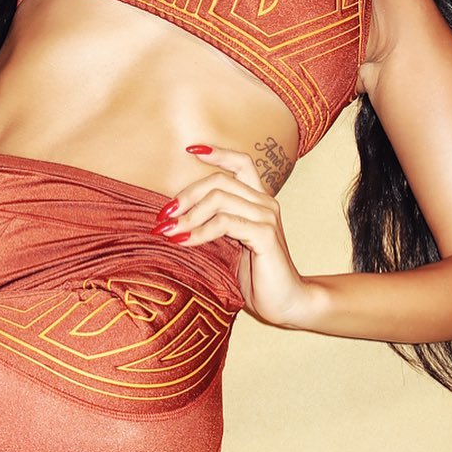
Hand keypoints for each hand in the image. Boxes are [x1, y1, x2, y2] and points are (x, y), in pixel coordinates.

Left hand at [152, 144, 314, 326]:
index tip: (190, 150)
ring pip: (220, 198)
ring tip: (169, 231)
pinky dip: (200, 230)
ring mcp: (267, 217)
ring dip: (189, 214)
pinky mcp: (266, 235)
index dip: (217, 152)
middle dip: (187, 195)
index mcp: (258, 200)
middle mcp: (265, 202)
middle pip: (220, 180)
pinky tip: (185, 241)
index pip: (241, 162)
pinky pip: (226, 223)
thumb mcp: (230, 245)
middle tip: (164, 215)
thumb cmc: (256, 276)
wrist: (287, 302)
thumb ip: (213, 225)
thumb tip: (174, 218)